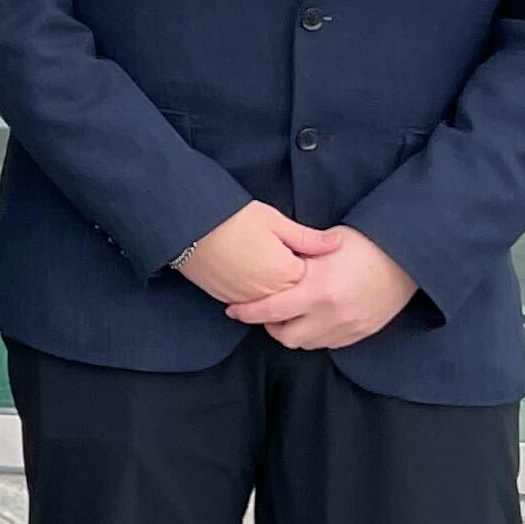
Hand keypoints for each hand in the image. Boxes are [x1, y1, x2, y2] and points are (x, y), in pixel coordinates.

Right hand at [174, 200, 309, 310]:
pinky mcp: (228, 299)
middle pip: (295, 298)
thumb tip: (337, 244)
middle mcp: (269, 292)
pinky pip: (251, 304)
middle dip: (298, 286)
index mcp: (286, 272)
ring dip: (277, 293)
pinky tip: (251, 275)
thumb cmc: (231, 218)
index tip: (307, 255)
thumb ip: (307, 238)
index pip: (313, 280)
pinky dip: (256, 295)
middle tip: (287, 263)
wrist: (187, 226)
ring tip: (268, 269)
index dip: (312, 267)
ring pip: (273, 305)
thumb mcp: (274, 221)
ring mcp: (247, 299)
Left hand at [226, 219, 419, 349]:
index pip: (269, 310)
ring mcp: (347, 327)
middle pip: (284, 336)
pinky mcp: (361, 333)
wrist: (407, 259)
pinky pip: (328, 344)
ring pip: (305, 344)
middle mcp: (330, 313)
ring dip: (292, 332)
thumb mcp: (324, 245)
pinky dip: (315, 335)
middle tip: (264, 312)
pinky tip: (311, 320)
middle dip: (269, 326)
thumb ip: (295, 258)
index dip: (246, 312)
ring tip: (288, 316)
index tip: (233, 310)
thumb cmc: (364, 245)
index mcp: (316, 289)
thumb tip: (268, 263)